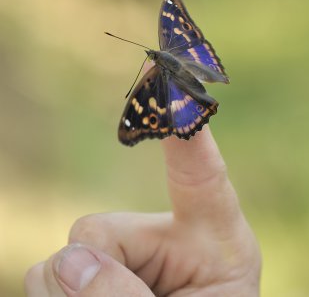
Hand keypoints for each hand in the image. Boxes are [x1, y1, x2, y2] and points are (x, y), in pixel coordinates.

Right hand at [24, 129, 261, 295]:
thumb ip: (130, 295)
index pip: (201, 179)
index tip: (169, 84)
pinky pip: (43, 280)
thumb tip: (70, 260)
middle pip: (97, 230)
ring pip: (62, 260)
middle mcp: (168, 240)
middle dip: (95, 277)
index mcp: (214, 242)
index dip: (186, 137)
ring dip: (68, 295)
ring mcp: (125, 260)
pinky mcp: (88, 278)